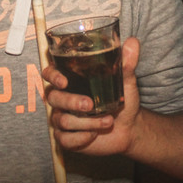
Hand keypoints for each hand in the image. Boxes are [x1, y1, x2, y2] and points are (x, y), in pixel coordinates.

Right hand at [43, 36, 141, 155]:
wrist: (130, 127)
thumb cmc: (123, 99)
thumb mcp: (126, 80)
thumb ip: (127, 63)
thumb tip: (133, 42)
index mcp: (71, 81)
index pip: (49, 73)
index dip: (52, 75)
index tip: (63, 81)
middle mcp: (62, 99)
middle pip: (53, 98)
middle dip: (71, 102)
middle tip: (90, 104)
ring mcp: (62, 119)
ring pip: (63, 120)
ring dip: (87, 122)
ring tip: (108, 121)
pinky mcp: (67, 138)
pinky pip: (65, 139)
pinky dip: (82, 138)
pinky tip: (94, 134)